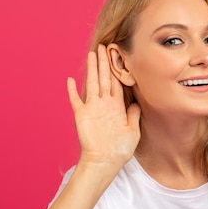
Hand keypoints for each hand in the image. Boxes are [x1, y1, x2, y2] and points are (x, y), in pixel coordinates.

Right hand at [67, 44, 140, 169]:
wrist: (105, 162)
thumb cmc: (120, 150)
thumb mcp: (133, 131)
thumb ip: (134, 115)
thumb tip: (138, 103)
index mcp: (117, 107)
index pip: (117, 83)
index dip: (117, 70)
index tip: (118, 57)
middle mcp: (104, 105)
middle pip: (104, 78)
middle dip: (105, 62)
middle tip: (104, 46)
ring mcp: (92, 108)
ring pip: (92, 82)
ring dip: (92, 68)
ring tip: (92, 53)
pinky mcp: (81, 115)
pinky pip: (75, 100)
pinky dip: (72, 90)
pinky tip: (69, 79)